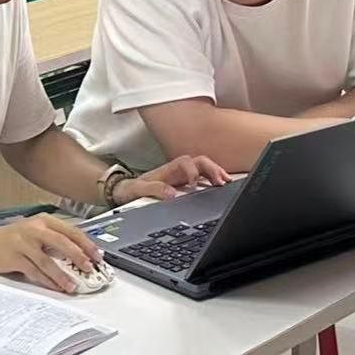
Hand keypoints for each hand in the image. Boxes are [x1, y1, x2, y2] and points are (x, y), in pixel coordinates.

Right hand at [0, 215, 100, 294]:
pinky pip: (35, 272)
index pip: (71, 231)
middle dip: (78, 257)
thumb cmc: (13, 239)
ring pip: (48, 261)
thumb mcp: (35, 232)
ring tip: (73, 285)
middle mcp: (35, 229)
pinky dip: (47, 281)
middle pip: (62, 243)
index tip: (97, 256)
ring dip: (63, 275)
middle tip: (89, 269)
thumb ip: (55, 240)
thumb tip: (80, 256)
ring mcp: (23, 243)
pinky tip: (56, 287)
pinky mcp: (14, 258)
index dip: (86, 244)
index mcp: (44, 221)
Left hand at [111, 155, 230, 204]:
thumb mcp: (139, 190)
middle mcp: (178, 169)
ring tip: (227, 182)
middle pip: (200, 161)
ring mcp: (183, 174)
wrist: (127, 191)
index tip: (194, 186)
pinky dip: (214, 178)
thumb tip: (171, 193)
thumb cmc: (133, 189)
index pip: (185, 162)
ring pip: (204, 167)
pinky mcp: (186, 181)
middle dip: (212, 169)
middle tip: (221, 182)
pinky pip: (204, 175)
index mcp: (168, 169)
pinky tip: (221, 185)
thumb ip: (154, 189)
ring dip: (216, 172)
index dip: (192, 172)